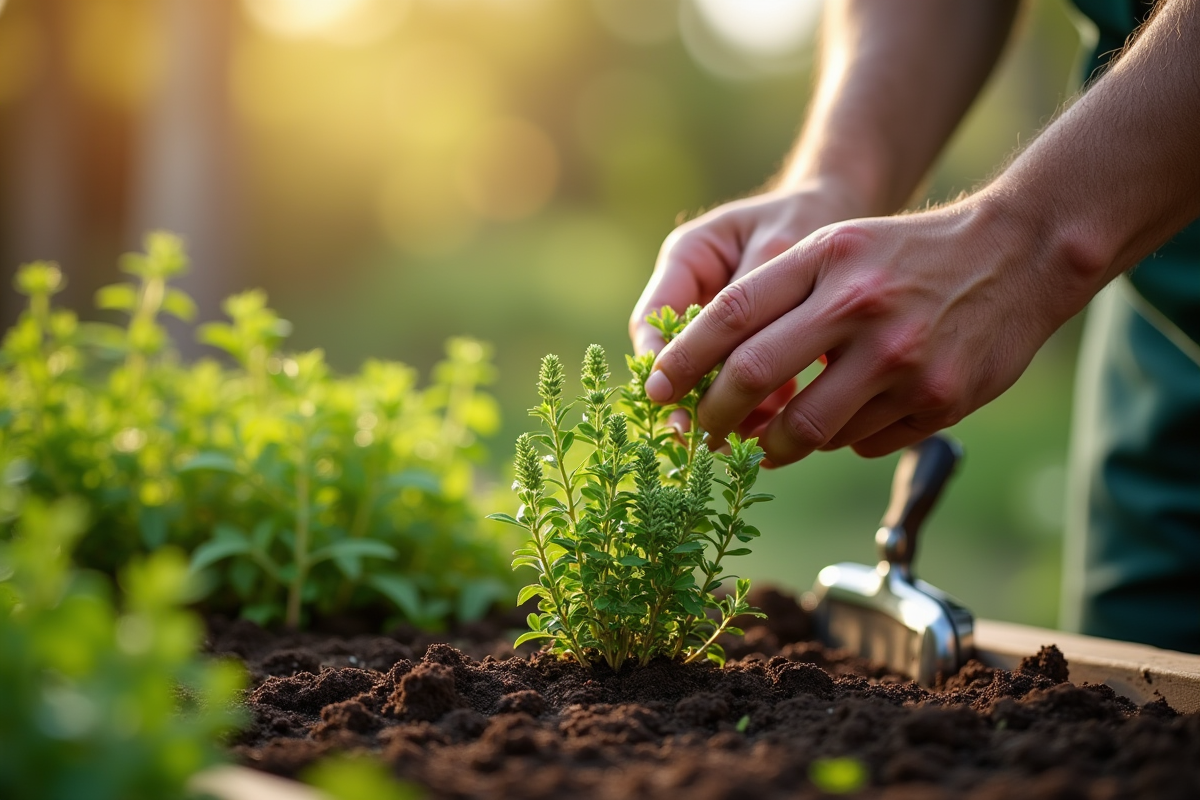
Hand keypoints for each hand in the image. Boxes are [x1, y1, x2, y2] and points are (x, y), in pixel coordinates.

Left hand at [642, 193, 1093, 464]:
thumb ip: (778, 295)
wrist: (1018, 257)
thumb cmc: (906, 254)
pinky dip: (841, 441)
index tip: (654, 391)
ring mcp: (902, 359)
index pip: (729, 314)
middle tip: (701, 434)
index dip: (681, 360)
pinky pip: (861, 444)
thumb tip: (716, 369)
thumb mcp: (837, 247)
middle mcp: (860, 307)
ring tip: (768, 443)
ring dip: (775, 446)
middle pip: (754, 378)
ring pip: (807, 430)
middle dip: (714, 418)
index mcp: (826, 259)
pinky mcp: (938, 401)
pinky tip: (848, 419)